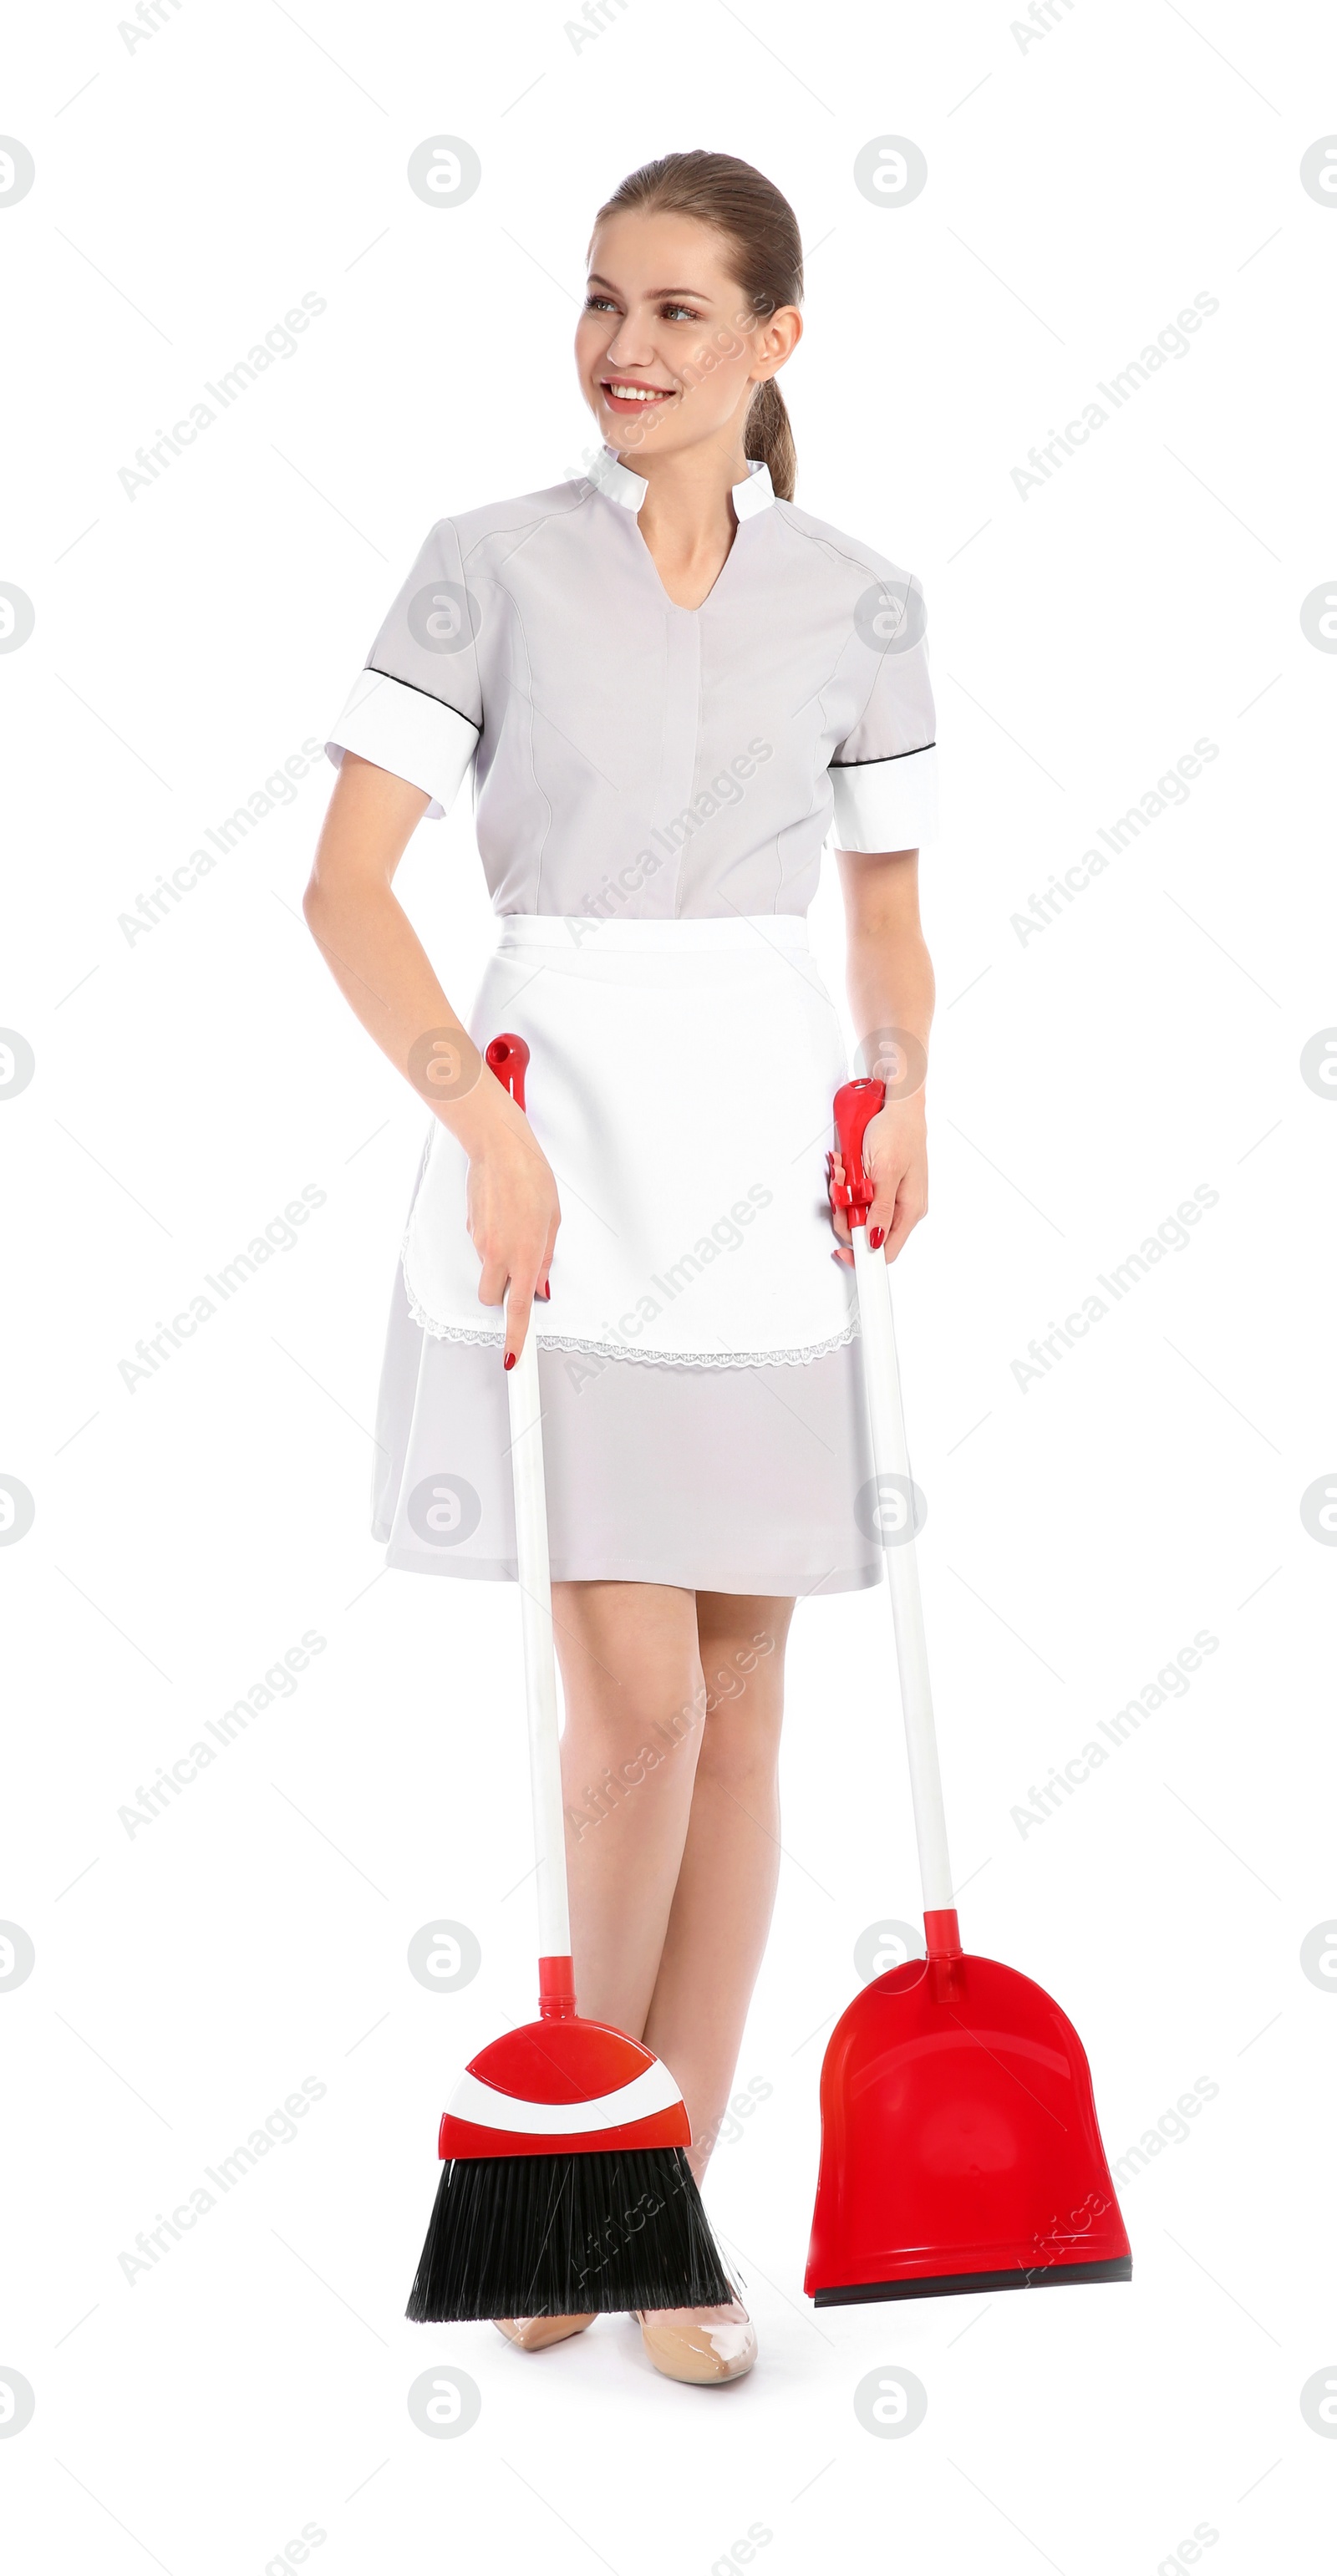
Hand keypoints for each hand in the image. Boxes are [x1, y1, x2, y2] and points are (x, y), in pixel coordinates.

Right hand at [464, 1093, 560, 1363]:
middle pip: (491, 1299)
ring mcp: (480, 1244)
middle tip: (517, 1274)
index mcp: (525, 1254)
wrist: (499, 1150)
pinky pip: (481, 1251)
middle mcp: (498, 1254)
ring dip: (498, 1266)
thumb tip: (540, 1287)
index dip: (515, 1338)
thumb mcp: (552, 1222)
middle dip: (501, 1295)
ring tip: (516, 1231)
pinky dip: (492, 1244)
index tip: (514, 1360)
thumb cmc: (531, 1178)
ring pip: (486, 1274)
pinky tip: (503, 1219)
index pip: (519, 1310)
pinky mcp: (470, 1232)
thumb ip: (544, 1260)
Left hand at [830, 1096, 927, 1265]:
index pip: (886, 1251)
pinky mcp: (883, 1188)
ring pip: (861, 1216)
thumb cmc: (897, 1133)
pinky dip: (850, 1188)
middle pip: (868, 1233)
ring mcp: (894, 1199)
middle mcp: (904, 1208)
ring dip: (846, 1198)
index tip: (842, 1252)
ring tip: (844, 1174)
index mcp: (910, 1210)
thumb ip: (881, 1208)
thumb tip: (876, 1239)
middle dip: (847, 1215)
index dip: (862, 1255)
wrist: (898, 1108)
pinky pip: (862, 1200)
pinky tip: (848, 1172)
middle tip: (840, 1193)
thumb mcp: (885, 1171)